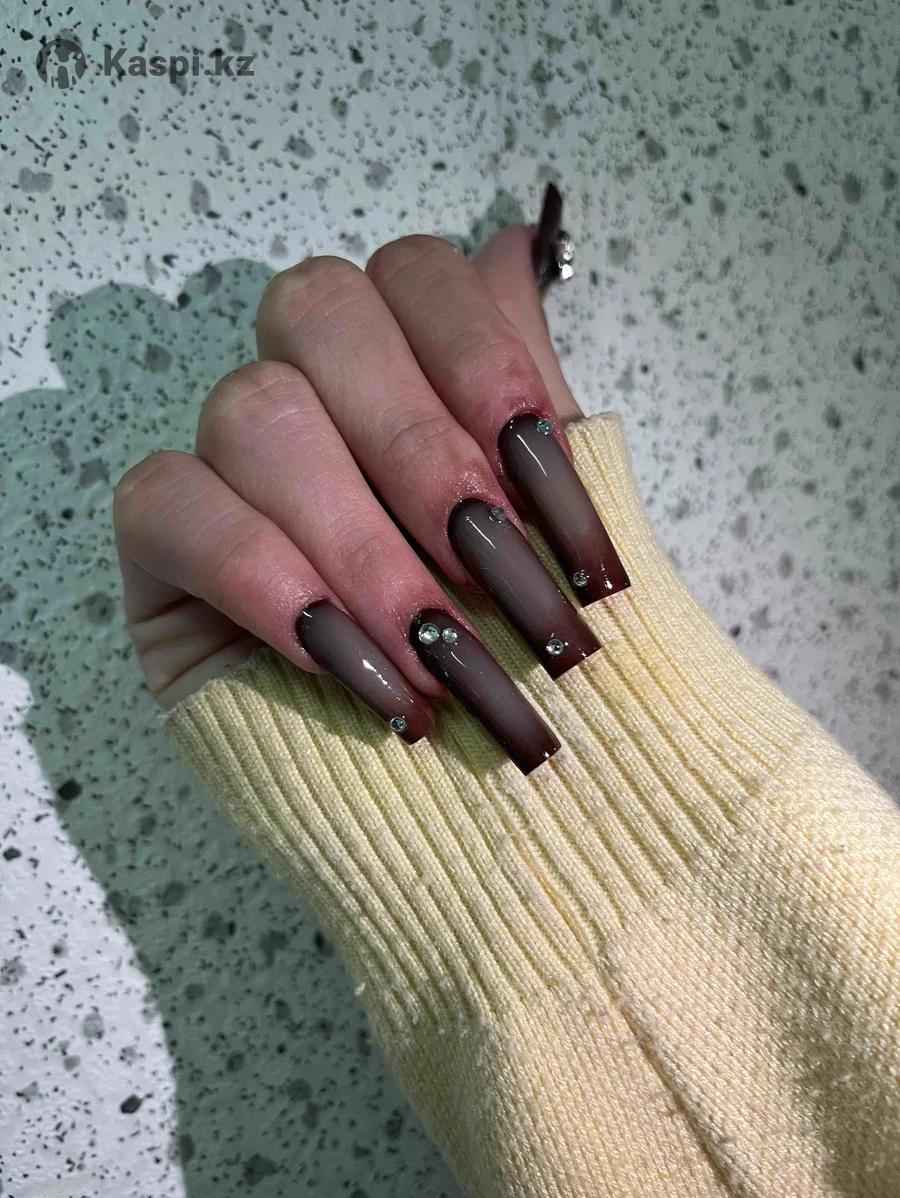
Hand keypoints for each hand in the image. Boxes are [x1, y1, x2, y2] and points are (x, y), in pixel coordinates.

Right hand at [114, 192, 628, 771]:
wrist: (468, 821)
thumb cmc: (521, 675)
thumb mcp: (554, 539)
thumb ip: (528, 396)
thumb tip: (516, 250)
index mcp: (407, 372)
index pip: (419, 274)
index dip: (487, 363)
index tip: (552, 492)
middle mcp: (308, 393)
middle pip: (322, 313)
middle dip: (426, 457)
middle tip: (503, 585)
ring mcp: (227, 466)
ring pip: (255, 412)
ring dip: (366, 547)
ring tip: (443, 661)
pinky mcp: (162, 552)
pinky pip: (172, 507)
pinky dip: (277, 589)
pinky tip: (360, 675)